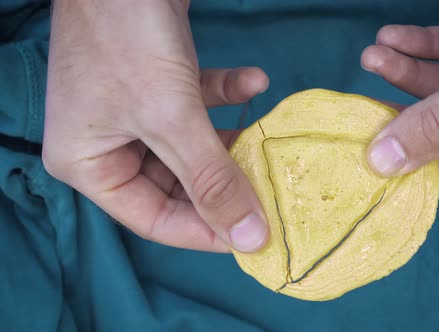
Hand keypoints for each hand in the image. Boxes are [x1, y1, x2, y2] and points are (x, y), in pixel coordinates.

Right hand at [43, 0, 268, 252]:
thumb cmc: (128, 39)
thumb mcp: (171, 118)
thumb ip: (211, 179)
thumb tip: (248, 238)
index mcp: (88, 164)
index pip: (153, 219)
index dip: (204, 231)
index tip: (253, 238)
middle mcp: (107, 143)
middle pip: (176, 185)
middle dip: (223, 184)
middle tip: (270, 192)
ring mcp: (133, 111)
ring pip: (191, 148)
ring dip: (229, 141)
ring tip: (266, 144)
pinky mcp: (157, 82)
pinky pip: (195, 105)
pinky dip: (224, 96)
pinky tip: (253, 82)